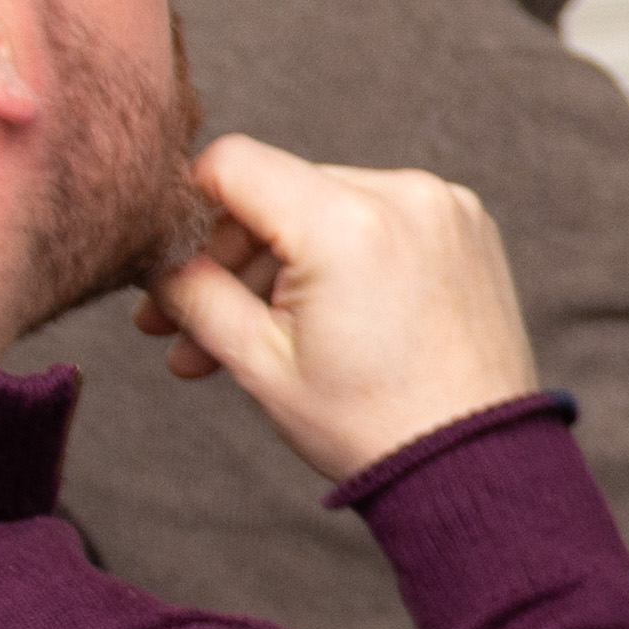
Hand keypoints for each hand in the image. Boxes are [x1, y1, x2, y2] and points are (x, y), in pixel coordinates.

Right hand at [137, 133, 544, 485]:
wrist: (476, 464)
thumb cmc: (370, 424)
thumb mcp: (258, 362)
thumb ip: (192, 291)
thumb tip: (152, 253)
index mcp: (348, 221)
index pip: (232, 164)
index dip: (183, 207)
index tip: (161, 260)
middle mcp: (405, 194)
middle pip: (278, 190)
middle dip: (224, 258)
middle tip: (175, 328)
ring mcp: (445, 207)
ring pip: (324, 208)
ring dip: (274, 267)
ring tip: (227, 345)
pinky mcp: (466, 227)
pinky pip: (375, 222)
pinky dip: (334, 260)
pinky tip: (303, 321)